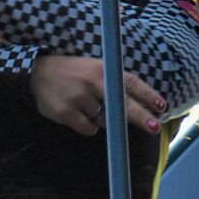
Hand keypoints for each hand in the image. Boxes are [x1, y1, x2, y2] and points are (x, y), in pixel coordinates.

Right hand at [29, 54, 166, 136]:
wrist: (37, 73)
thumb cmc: (73, 72)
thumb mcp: (94, 68)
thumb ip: (114, 82)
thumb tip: (142, 105)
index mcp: (102, 69)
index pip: (130, 83)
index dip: (147, 95)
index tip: (161, 106)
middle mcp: (92, 82)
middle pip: (122, 105)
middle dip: (141, 117)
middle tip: (154, 127)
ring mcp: (78, 98)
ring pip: (104, 121)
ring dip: (103, 119)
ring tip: (87, 105)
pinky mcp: (66, 113)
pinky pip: (88, 129)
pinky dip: (87, 126)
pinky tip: (77, 113)